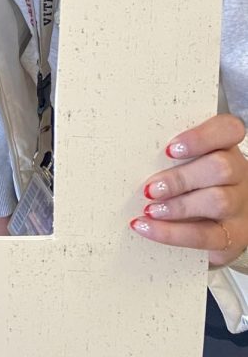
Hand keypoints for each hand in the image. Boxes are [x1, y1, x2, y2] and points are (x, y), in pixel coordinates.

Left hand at [130, 113, 247, 265]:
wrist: (222, 219)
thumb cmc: (196, 180)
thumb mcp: (188, 160)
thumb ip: (171, 154)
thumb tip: (130, 153)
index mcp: (226, 147)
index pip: (228, 130)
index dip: (200, 137)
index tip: (169, 149)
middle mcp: (239, 174)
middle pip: (221, 167)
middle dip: (180, 178)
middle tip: (150, 188)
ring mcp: (238, 206)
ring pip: (218, 201)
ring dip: (177, 206)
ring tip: (150, 209)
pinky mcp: (231, 236)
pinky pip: (204, 236)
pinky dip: (171, 233)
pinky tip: (147, 226)